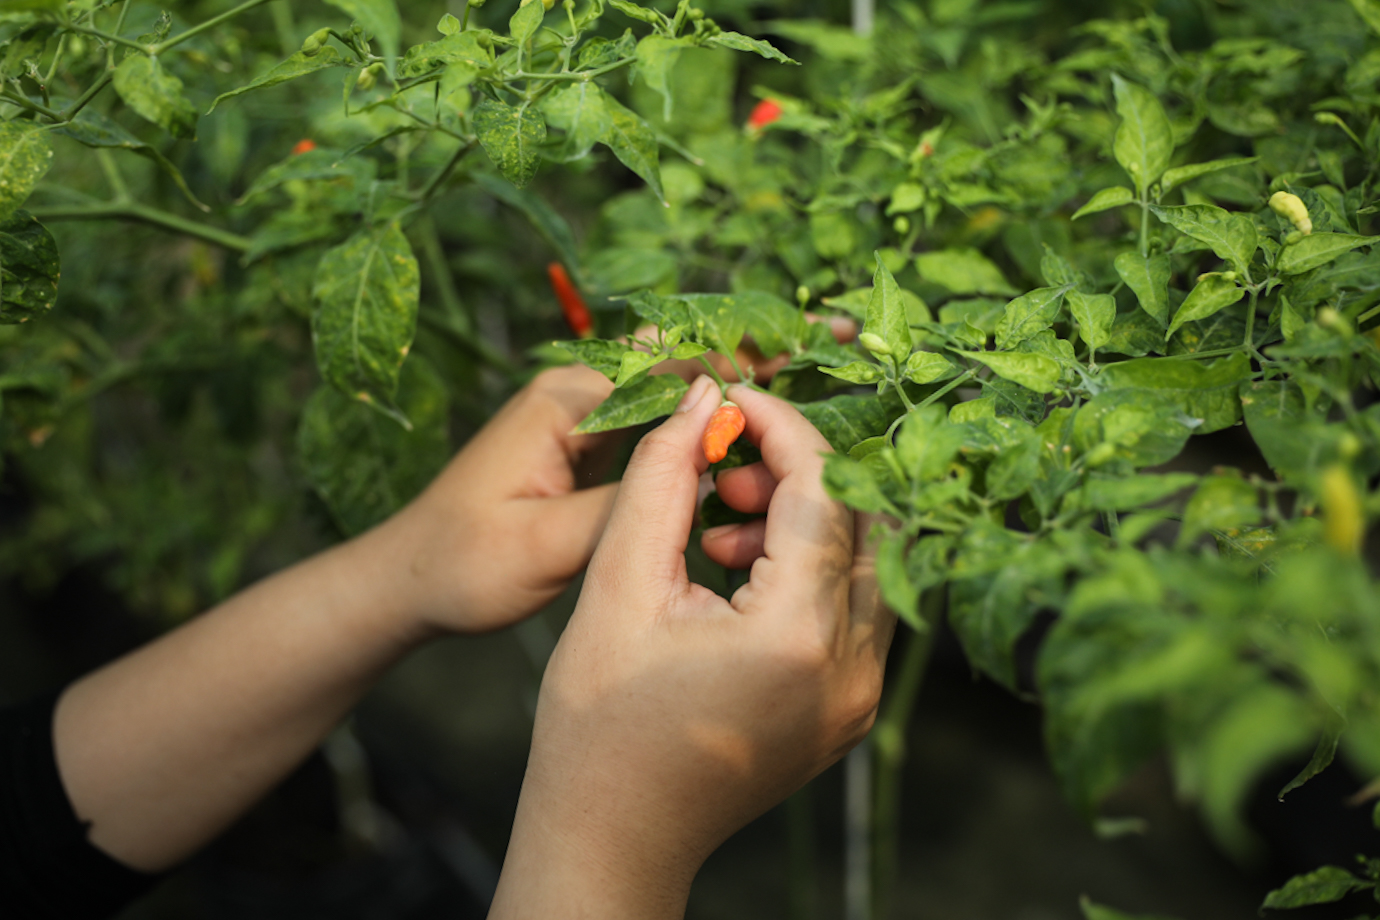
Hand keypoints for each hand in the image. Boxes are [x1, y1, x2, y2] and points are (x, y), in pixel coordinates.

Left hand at [375, 314, 856, 636]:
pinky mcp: (593, 449)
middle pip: (688, 362)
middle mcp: (581, 395)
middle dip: (763, 349)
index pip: (674, 365)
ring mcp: (587, 420)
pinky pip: (665, 426)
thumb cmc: (461, 566)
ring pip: (682, 391)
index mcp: (568, 401)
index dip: (751, 356)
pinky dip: (714, 422)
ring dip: (745, 382)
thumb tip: (704, 471)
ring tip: (822, 371)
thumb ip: (623, 505)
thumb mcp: (544, 546)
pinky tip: (764, 431)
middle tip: (843, 335)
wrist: (408, 583)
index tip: (815, 346)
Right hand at [488, 377, 894, 918]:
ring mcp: (858, 696)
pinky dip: (810, 570)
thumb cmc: (597, 723)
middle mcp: (851, 668)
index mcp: (795, 636)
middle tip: (723, 467)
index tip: (731, 400)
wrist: (611, 833)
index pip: (821, 488)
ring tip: (720, 532)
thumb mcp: (618, 583)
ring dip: (804, 521)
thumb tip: (702, 397)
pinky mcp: (850, 709)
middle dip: (796, 472)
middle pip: (862, 519)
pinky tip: (740, 574)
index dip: (779, 426)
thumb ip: (664, 476)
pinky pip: (856, 608)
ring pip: (867, 561)